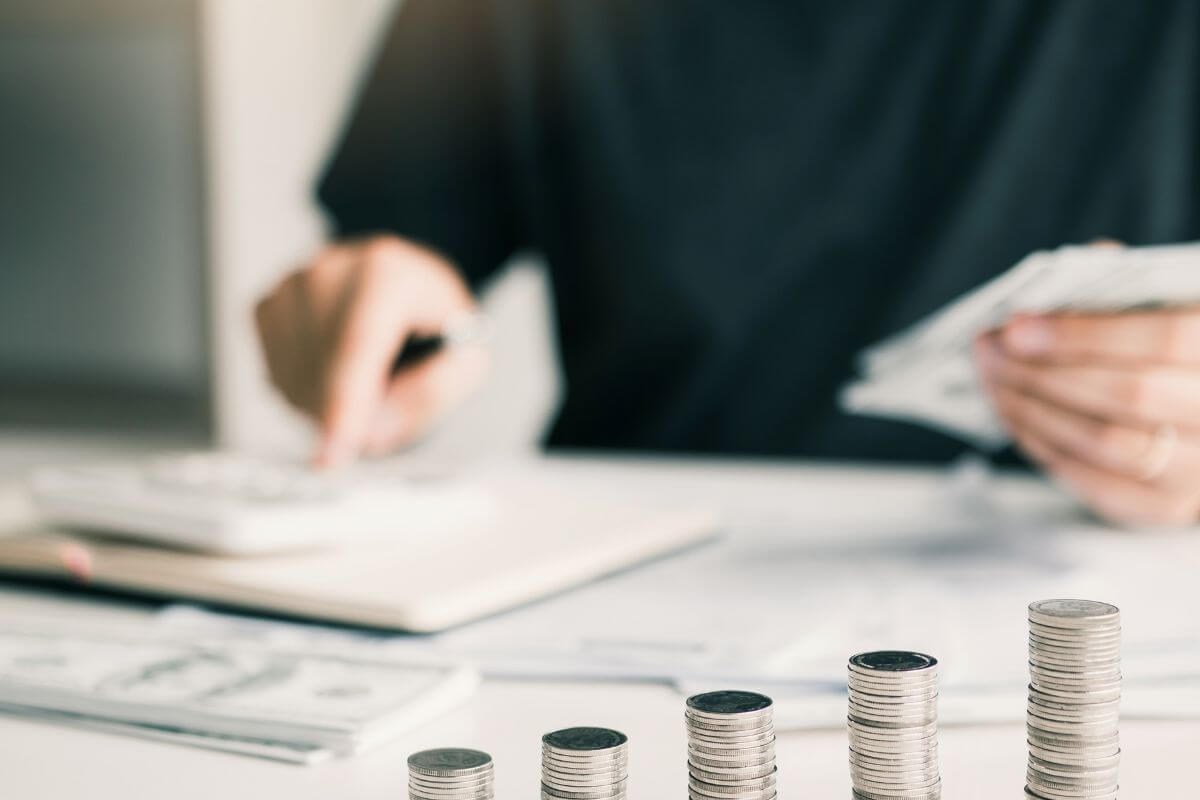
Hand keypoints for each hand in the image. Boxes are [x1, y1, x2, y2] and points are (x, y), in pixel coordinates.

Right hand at [255, 236, 485, 466]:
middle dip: (351, 417)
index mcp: (388, 273)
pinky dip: (309, 394)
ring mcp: (290, 289)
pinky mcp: (264, 308)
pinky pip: (278, 380)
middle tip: (385, 419)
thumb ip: (432, 393)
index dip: (344, 403)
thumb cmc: (432, 316)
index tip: (335, 454)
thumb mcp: (466, 353)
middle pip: (323, 373)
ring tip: (371, 379)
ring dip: (331, 408)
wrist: (398, 276)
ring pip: (296, 384)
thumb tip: (370, 435)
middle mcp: (329, 272)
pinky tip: (339, 371)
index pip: (356, 345)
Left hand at [975, 309, 1199, 526]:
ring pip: (1105, 442)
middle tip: (991, 352)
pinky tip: (1012, 413)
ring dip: (1033, 408)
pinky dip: (1041, 443)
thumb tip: (1040, 306)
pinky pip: (1090, 480)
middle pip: (1129, 395)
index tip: (1017, 328)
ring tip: (993, 379)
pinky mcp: (1160, 505)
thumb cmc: (1167, 354)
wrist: (1198, 417)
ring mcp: (1196, 470)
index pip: (1165, 340)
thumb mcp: (1159, 310)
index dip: (1085, 334)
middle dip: (1045, 370)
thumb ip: (1117, 299)